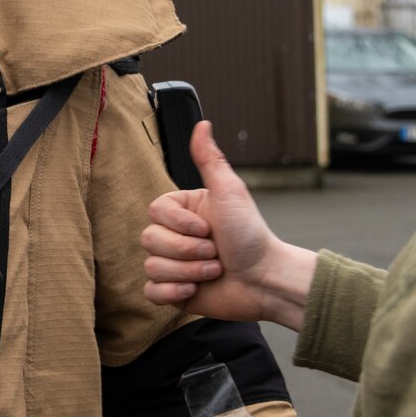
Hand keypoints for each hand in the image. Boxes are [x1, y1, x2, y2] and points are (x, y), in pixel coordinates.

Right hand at [139, 120, 315, 329]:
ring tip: (214, 270)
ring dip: (187, 272)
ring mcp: (174, 265)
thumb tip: (203, 124)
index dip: (179, 224)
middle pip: (149, 240)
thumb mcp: (230, 192)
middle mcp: (176, 236)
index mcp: (184, 212)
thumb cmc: (251, 236)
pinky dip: (172, 292)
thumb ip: (210, 159)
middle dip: (186, 250)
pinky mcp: (174, 292)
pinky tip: (194, 290)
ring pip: (151, 266)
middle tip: (215, 251)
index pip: (155, 211)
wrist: (265, 280)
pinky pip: (150, 292)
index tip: (207, 228)